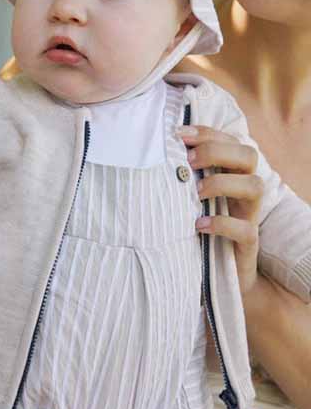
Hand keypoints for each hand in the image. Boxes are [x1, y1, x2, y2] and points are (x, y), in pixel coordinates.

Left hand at [176, 125, 263, 296]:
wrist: (219, 274)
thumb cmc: (198, 226)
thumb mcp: (189, 197)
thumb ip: (181, 176)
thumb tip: (151, 153)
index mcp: (231, 174)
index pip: (230, 141)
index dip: (206, 133)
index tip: (178, 134)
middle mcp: (244, 190)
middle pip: (249, 155)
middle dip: (217, 151)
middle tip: (189, 161)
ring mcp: (249, 216)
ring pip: (256, 186)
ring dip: (223, 183)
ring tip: (196, 192)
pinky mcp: (248, 244)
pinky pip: (246, 230)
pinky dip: (222, 223)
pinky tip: (199, 224)